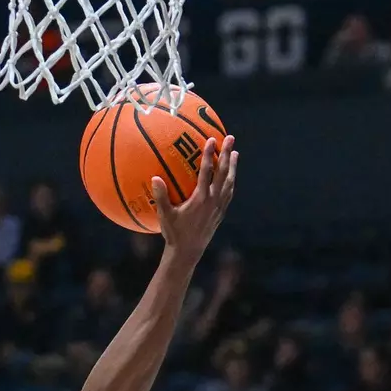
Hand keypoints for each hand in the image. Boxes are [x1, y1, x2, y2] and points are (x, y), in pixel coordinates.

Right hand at [152, 135, 236, 255]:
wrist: (188, 252)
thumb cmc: (174, 233)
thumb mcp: (165, 215)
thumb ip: (160, 196)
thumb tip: (154, 178)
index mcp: (201, 198)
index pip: (207, 171)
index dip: (209, 154)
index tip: (212, 140)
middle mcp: (213, 200)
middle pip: (223, 173)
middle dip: (227, 154)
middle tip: (230, 138)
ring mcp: (219, 207)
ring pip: (229, 182)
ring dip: (232, 167)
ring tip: (235, 153)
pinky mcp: (221, 213)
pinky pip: (229, 193)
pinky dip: (230, 182)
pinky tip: (230, 177)